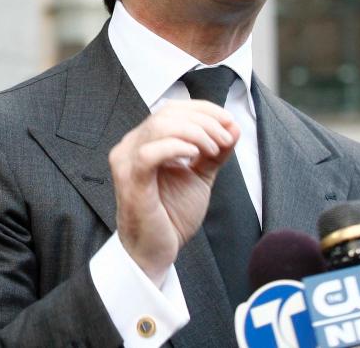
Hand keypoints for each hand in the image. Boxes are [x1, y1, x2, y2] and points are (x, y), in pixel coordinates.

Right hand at [108, 99, 238, 282]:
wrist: (156, 251)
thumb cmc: (171, 215)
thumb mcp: (199, 176)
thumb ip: (214, 152)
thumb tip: (233, 127)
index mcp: (144, 141)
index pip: (171, 109)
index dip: (203, 109)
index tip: (229, 123)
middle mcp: (130, 145)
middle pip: (167, 113)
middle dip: (204, 121)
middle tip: (225, 140)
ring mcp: (126, 161)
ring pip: (159, 127)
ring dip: (195, 133)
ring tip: (214, 150)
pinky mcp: (130, 180)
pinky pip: (149, 153)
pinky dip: (176, 147)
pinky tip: (194, 156)